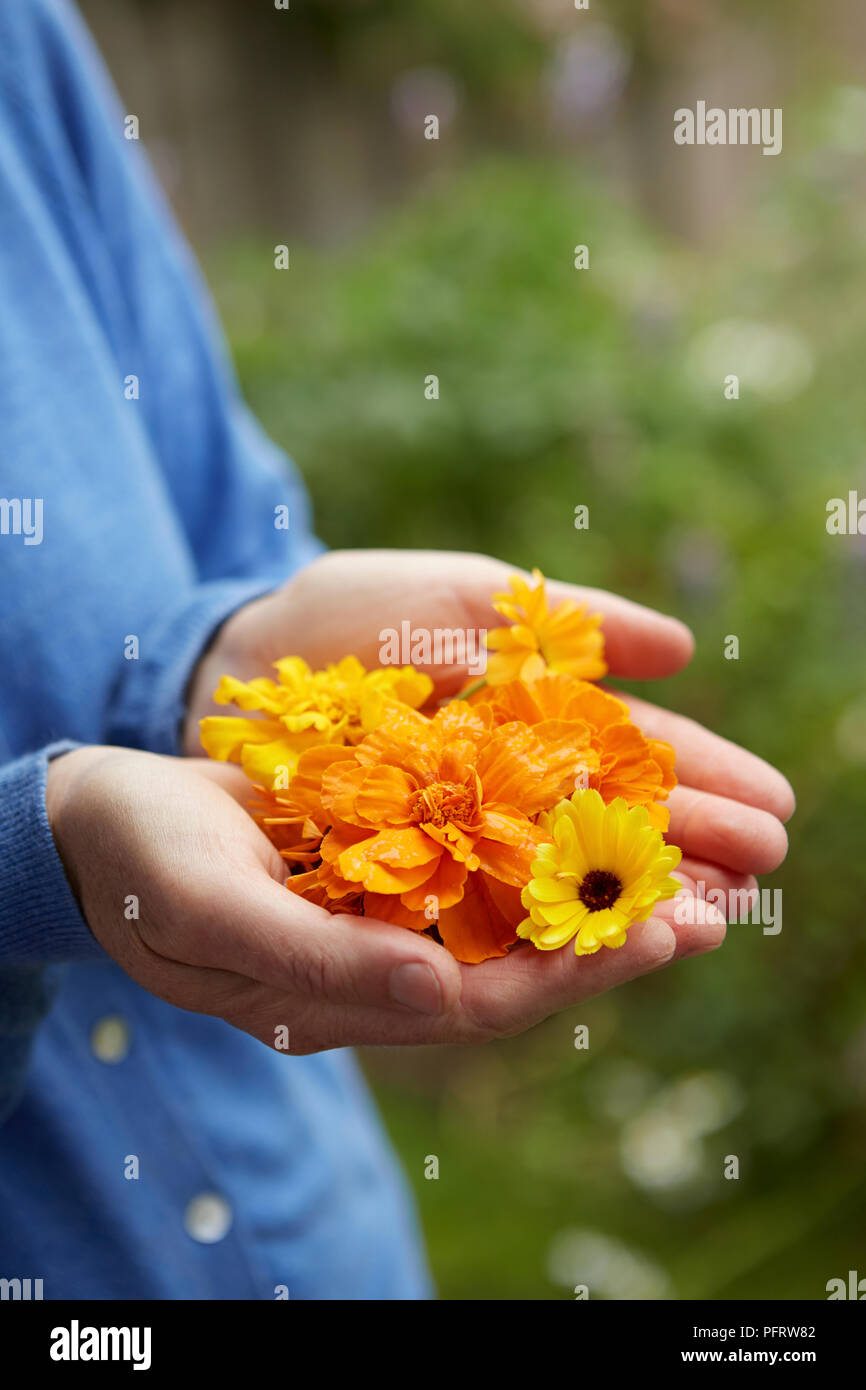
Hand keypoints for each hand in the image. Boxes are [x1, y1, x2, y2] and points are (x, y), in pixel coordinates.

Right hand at [45, 745, 726, 1049]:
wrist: (98, 822)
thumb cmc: (146, 868)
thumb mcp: (216, 914)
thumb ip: (322, 963)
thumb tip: (442, 995)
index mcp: (343, 1002)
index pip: (482, 1006)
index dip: (572, 977)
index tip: (656, 937)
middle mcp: (379, 970)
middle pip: (519, 968)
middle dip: (610, 941)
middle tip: (710, 911)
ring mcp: (381, 918)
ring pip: (509, 918)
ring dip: (590, 894)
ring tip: (680, 867)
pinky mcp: (380, 864)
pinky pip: (477, 863)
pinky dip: (538, 845)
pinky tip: (589, 814)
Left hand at [184, 549, 794, 895]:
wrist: (234, 654)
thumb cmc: (347, 613)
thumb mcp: (463, 594)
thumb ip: (565, 621)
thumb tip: (680, 647)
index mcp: (527, 716)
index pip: (635, 753)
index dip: (704, 778)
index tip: (774, 805)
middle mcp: (502, 786)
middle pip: (611, 822)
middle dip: (690, 846)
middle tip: (764, 873)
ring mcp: (453, 836)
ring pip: (561, 874)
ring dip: (635, 895)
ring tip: (711, 918)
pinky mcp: (399, 875)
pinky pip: (481, 906)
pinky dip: (541, 924)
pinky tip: (596, 945)